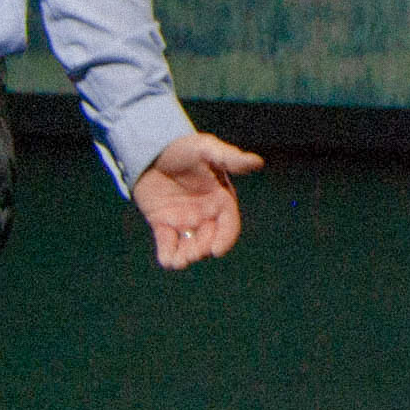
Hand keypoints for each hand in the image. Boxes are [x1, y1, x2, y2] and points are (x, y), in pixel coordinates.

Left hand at [130, 132, 262, 270]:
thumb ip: (230, 158)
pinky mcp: (162, 224)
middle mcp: (205, 214)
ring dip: (186, 257)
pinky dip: (167, 255)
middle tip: (192, 254)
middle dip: (202, 249)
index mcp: (220, 199)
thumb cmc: (184, 147)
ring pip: (189, 246)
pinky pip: (167, 244)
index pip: (229, 224)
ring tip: (179, 261)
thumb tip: (258, 162)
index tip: (216, 250)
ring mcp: (183, 220)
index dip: (225, 238)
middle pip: (209, 239)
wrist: (151, 147)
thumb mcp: (206, 149)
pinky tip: (167, 260)